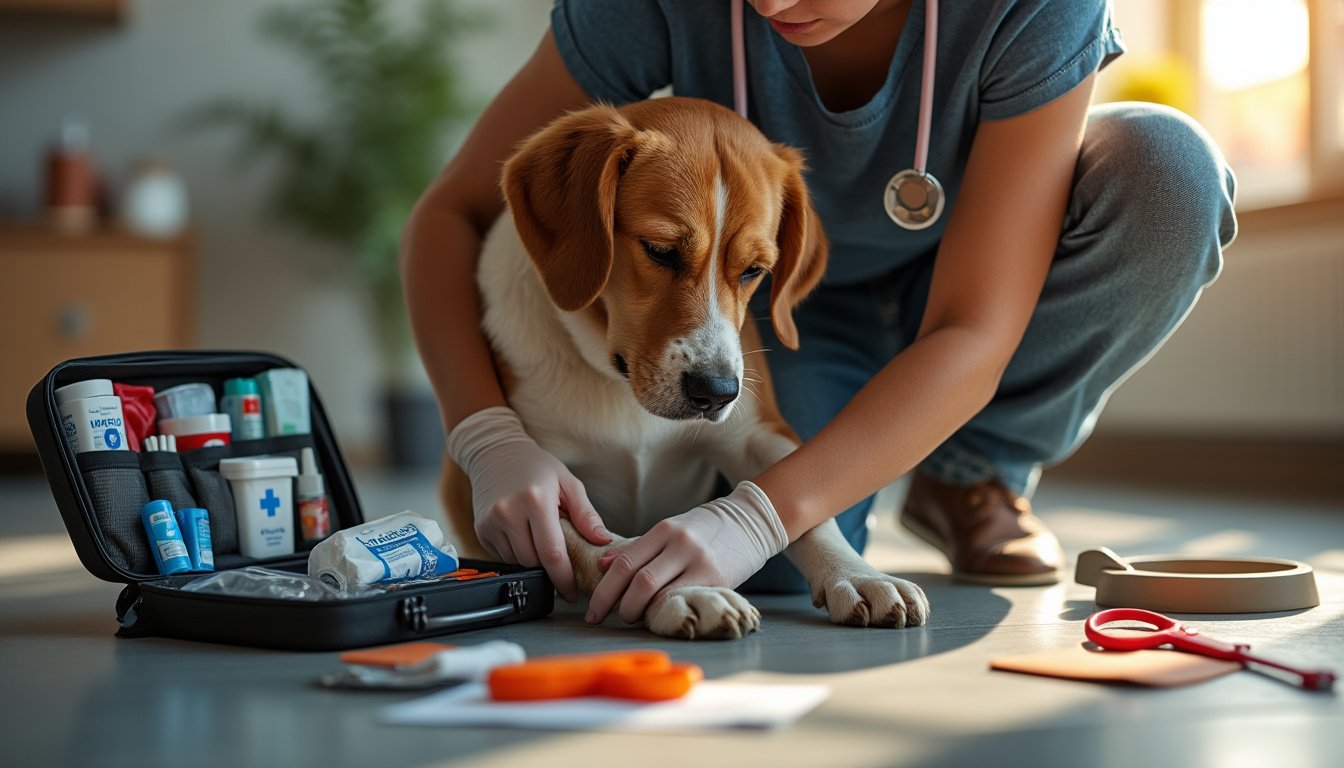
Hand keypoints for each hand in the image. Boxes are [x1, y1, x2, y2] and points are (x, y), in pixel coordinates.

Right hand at [447, 406, 609, 601]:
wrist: (495, 453)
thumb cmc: (536, 466)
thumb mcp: (568, 482)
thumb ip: (586, 514)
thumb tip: (603, 541)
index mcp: (535, 501)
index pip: (552, 554)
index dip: (564, 579)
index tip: (573, 592)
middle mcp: (508, 513)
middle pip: (534, 562)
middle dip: (550, 568)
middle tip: (561, 561)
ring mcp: (490, 523)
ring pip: (518, 562)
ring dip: (533, 560)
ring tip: (541, 539)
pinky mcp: (480, 530)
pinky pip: (504, 556)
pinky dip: (517, 552)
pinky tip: (523, 535)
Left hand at [586, 481, 788, 624]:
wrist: (751, 522)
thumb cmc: (706, 529)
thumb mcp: (671, 529)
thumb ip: (638, 547)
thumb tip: (603, 564)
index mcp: (664, 530)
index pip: (624, 562)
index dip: (603, 590)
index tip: (593, 610)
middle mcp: (679, 544)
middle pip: (637, 581)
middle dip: (618, 606)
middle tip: (612, 617)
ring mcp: (699, 562)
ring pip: (658, 593)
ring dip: (639, 612)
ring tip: (634, 618)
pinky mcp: (717, 580)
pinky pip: (683, 601)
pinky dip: (665, 612)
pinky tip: (659, 617)